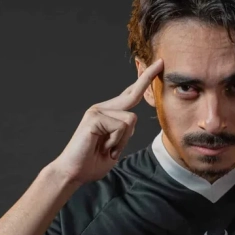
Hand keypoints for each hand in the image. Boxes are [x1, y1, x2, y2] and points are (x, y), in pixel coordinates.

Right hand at [52, 58, 163, 185]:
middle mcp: (102, 108)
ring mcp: (97, 111)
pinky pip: (121, 127)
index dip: (143, 81)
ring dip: (124, 140)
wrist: (73, 173)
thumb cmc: (92, 163)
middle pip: (132, 94)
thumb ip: (123, 133)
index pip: (129, 95)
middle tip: (161, 62)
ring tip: (108, 149)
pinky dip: (117, 142)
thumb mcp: (115, 147)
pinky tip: (104, 148)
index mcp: (108, 114)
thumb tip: (131, 119)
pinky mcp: (94, 117)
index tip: (157, 66)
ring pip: (131, 119)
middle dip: (147, 78)